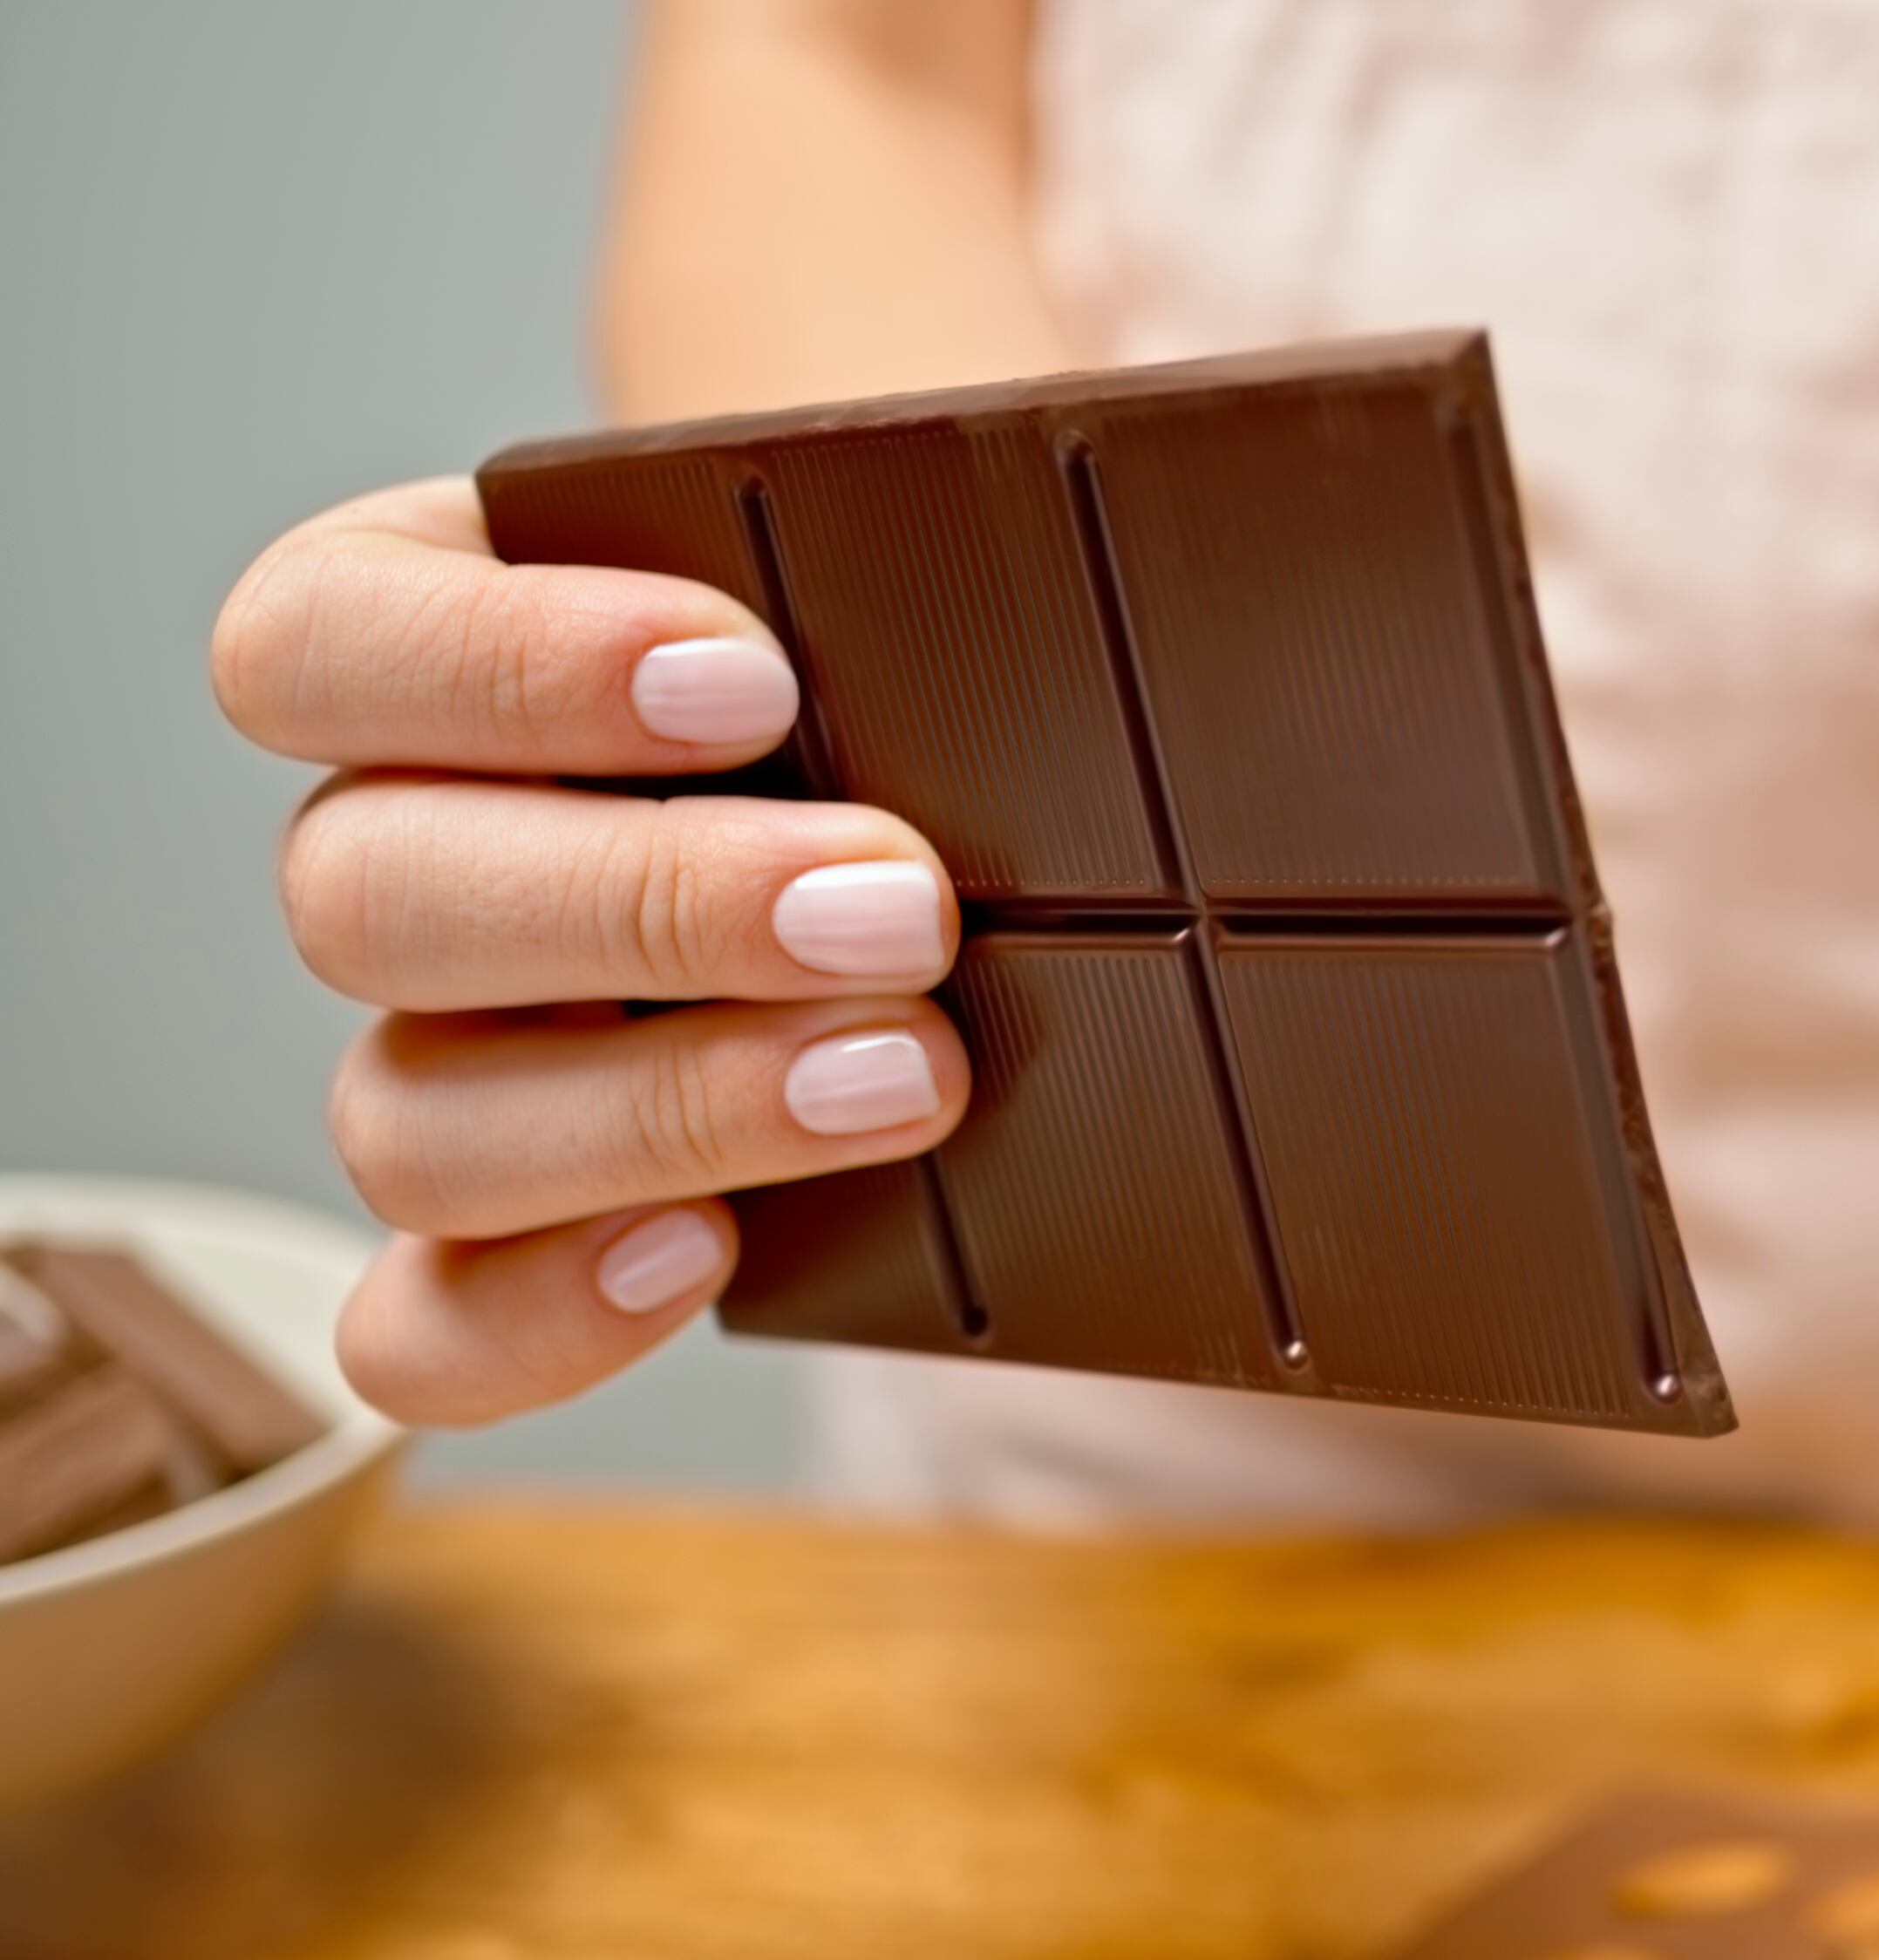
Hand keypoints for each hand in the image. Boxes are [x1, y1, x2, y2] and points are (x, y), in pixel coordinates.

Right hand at [214, 479, 969, 1423]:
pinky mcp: (509, 1234)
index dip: (500, 665)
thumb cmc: (929, 658)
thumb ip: (938, 529)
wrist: (1019, 829)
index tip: (751, 677)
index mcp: (434, 642)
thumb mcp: (926, 562)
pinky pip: (421, 1326)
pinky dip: (540, 1311)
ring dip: (658, 1108)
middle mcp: (405, 852)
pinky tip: (707, 1258)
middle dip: (654, 906)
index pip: (320, 643)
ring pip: (404, 1122)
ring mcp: (439, 1056)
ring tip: (906, 1077)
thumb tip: (1163, 476)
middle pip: (362, 894)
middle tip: (906, 908)